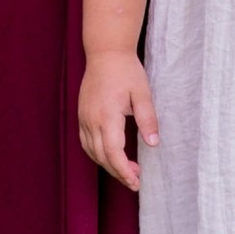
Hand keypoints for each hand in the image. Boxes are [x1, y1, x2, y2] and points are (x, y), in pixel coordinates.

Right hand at [78, 49, 159, 193]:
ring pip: (91, 151)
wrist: (105, 52)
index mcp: (107, 116)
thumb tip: (153, 144)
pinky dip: (98, 153)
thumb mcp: (142, 93)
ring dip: (108, 164)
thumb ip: (147, 119)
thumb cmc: (126, 71)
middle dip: (118, 172)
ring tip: (127, 169)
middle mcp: (91, 120)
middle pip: (101, 157)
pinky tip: (111, 154)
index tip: (136, 182)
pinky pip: (86, 142)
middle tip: (136, 181)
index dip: (124, 171)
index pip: (113, 153)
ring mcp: (83, 117)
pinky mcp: (81, 115)